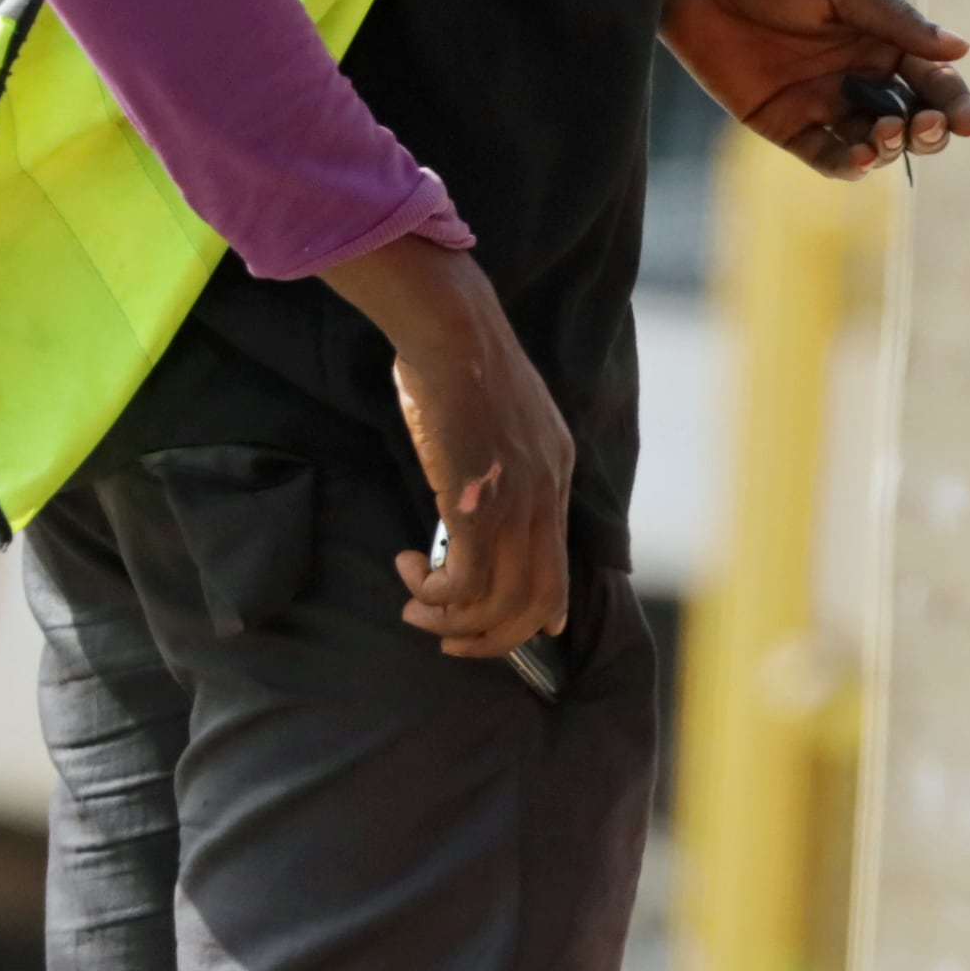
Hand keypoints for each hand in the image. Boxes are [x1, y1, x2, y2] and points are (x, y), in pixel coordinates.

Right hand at [321, 232, 574, 658]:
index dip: (538, 612)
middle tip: (448, 639)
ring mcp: (515, 502)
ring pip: (499, 602)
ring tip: (416, 606)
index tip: (503, 628)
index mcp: (556, 472)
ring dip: (452, 620)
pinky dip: (434, 592)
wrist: (453, 331)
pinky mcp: (476, 504)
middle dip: (493, 637)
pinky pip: (463, 582)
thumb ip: (501, 457)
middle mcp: (545, 495)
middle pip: (537, 600)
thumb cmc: (458, 364)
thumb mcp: (499, 418)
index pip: (560, 566)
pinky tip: (409, 568)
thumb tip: (472, 486)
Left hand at [661, 0, 969, 175]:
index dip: (955, 101)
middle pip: (911, 118)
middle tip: (929, 127)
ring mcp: (824, 104)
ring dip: (891, 147)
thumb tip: (961, 49)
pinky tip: (860, 157)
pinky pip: (826, 157)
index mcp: (880, 39)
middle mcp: (858, 76)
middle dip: (930, 129)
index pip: (931, 78)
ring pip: (874, 143)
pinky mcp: (787, 127)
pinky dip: (848, 164)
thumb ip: (895, 20)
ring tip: (888, 134)